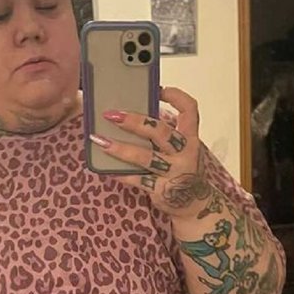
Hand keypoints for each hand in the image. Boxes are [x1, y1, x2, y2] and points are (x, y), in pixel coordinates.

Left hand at [90, 86, 206, 216]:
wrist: (194, 205)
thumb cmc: (182, 170)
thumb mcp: (181, 149)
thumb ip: (163, 135)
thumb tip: (129, 116)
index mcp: (191, 138)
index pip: (189, 110)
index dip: (175, 96)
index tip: (158, 89)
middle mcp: (185, 153)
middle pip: (160, 131)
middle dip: (135, 121)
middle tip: (112, 115)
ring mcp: (174, 172)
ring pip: (145, 157)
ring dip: (120, 148)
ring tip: (99, 139)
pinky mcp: (162, 190)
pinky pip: (137, 179)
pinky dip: (121, 173)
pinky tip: (106, 168)